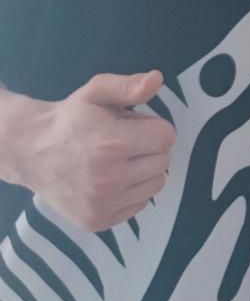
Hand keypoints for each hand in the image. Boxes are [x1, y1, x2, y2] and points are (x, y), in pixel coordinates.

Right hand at [9, 72, 175, 232]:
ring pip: (155, 185)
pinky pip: (139, 205)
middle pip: (163, 161)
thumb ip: (129, 86)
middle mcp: (109, 179)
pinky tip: (112, 180)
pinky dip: (132, 192)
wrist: (32, 152)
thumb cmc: (70, 120)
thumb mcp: (96, 92)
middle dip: (149, 148)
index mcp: (112, 144)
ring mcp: (102, 204)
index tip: (134, 126)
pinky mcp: (97, 221)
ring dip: (145, 171)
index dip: (153, 127)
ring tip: (119, 161)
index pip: (166, 136)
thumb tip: (157, 79)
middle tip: (124, 142)